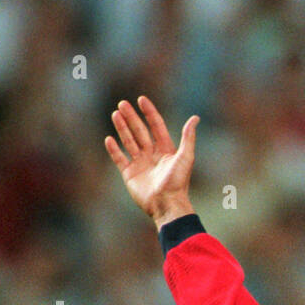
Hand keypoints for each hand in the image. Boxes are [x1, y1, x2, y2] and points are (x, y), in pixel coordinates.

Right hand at [104, 95, 198, 227]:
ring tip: (115, 114)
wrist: (167, 204)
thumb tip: (195, 118)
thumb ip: (188, 137)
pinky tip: (109, 138)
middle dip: (132, 117)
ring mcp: (140, 165)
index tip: (141, 99)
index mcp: (166, 151)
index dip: (149, 113)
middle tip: (122, 104)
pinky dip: (114, 149)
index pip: (156, 127)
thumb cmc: (178, 181)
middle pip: (140, 132)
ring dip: (122, 128)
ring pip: (129, 142)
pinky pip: (120, 159)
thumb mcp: (186, 156)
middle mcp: (152, 156)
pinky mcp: (130, 175)